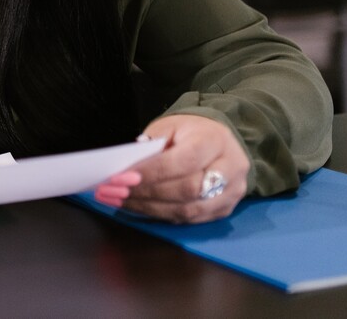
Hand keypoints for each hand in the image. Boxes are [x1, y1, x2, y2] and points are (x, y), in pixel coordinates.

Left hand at [93, 114, 249, 223]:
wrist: (219, 141)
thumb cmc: (190, 132)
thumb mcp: (170, 127)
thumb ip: (152, 145)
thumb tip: (127, 169)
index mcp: (216, 140)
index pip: (183, 161)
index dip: (151, 173)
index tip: (121, 177)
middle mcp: (231, 167)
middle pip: (187, 189)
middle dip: (147, 192)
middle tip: (114, 191)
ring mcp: (231, 192)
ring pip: (188, 209)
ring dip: (149, 208)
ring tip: (120, 201)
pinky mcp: (224, 210)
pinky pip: (189, 219)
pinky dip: (160, 214)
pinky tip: (137, 207)